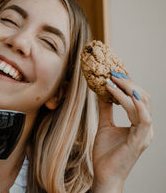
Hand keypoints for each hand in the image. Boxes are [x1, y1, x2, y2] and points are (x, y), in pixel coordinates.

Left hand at [92, 73, 152, 192]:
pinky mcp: (140, 141)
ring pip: (144, 105)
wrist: (105, 175)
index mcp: (140, 124)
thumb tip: (101, 93)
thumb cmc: (106, 153)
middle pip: (144, 98)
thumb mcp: (105, 126)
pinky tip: (124, 94)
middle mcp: (146, 128)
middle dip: (129, 83)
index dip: (129, 84)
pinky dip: (135, 105)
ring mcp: (145, 134)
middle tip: (113, 73)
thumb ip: (106, 110)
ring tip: (113, 80)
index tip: (114, 74)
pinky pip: (143, 119)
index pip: (139, 98)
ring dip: (128, 90)